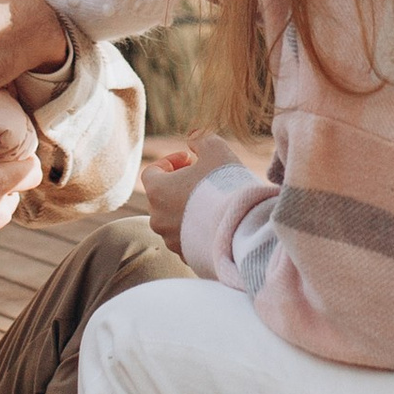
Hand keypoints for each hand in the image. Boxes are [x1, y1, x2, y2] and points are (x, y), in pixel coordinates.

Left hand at [143, 129, 254, 247]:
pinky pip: (186, 238)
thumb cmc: (226, 185)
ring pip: (173, 218)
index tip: (191, 158)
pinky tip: (217, 220)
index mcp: (157, 191)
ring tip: (212, 199)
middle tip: (203, 177)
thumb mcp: (215, 149)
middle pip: (162, 196)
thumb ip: (200, 138)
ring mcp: (171, 240)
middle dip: (179, 184)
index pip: (151, 172)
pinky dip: (196, 228)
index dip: (170, 161)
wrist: (242, 228)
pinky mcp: (186, 255)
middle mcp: (157, 218)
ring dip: (187, 207)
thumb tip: (193, 139)